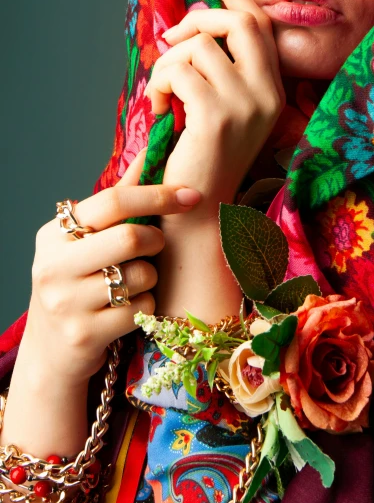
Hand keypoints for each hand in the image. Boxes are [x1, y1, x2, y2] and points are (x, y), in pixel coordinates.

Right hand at [23, 150, 201, 383]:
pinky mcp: (83, 334)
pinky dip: (146, 306)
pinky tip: (126, 310)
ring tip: (131, 285)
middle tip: (153, 248)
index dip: (159, 195)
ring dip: (150, 279)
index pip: (114, 201)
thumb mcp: (86, 242)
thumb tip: (152, 149)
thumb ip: (119, 199)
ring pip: (141, 276)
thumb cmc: (79, 284)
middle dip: (155, 242)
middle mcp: (53, 265)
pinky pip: (141, 309)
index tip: (192, 195)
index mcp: (54, 233)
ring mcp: (65, 302)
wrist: (52, 352)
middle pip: (131, 237)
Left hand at [145, 0, 285, 222]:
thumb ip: (216, 69)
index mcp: (273, 88)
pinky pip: (179, 71)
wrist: (197, 214)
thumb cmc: (201, 160)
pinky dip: (158, 85)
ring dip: (167, 65)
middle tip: (169, 43)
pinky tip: (158, 112)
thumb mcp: (218, 108)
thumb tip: (192, 24)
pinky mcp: (217, 116)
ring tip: (162, 97)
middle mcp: (269, 93)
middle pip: (238, 21)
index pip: (259, 23)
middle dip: (196, 22)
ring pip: (198, 46)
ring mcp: (247, 104)